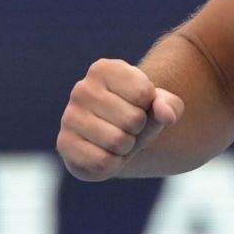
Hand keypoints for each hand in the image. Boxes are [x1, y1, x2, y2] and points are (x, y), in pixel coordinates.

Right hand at [56, 58, 183, 180]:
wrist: (112, 140)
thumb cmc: (137, 113)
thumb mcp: (159, 105)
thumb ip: (169, 105)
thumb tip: (168, 116)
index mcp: (104, 69)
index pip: (144, 93)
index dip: (149, 107)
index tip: (139, 106)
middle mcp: (82, 89)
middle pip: (133, 119)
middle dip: (138, 130)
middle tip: (128, 128)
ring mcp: (69, 116)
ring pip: (118, 142)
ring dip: (126, 148)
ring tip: (118, 139)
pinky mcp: (64, 144)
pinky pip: (103, 162)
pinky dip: (113, 163)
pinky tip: (105, 153)